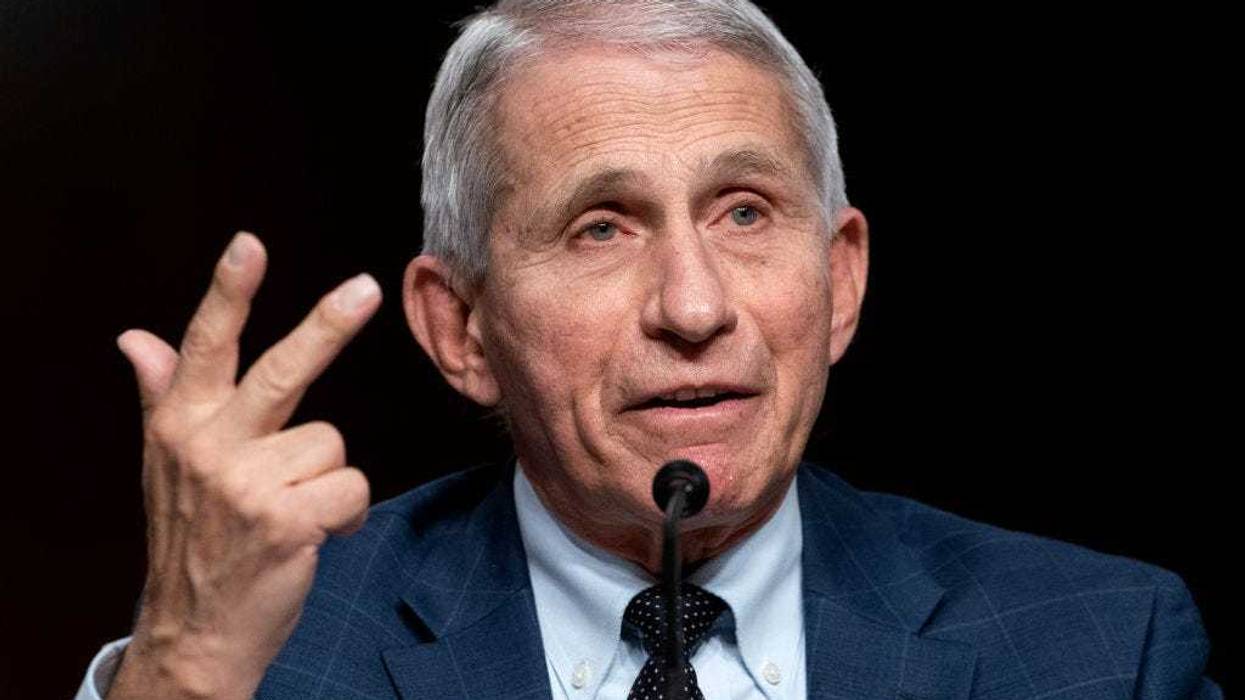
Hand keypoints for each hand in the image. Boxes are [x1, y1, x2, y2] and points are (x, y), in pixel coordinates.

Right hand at [106, 232, 379, 699]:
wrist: (195, 631)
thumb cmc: (194, 538)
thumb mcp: (167, 465)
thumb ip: (161, 395)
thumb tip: (135, 338)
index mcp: (180, 424)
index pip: (205, 346)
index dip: (228, 292)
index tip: (249, 244)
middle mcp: (208, 447)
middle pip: (280, 371)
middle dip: (327, 326)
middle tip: (366, 288)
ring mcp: (245, 485)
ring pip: (332, 443)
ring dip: (328, 479)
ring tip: (293, 510)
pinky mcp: (285, 520)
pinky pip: (352, 488)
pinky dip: (346, 513)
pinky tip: (313, 534)